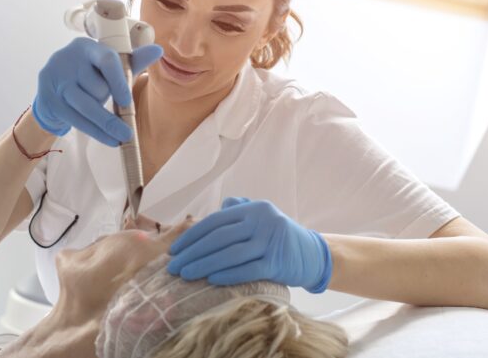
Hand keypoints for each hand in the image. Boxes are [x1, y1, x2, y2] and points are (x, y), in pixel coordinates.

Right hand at [32, 37, 162, 146]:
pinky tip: (110, 139)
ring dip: (105, 123)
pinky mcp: (49, 99)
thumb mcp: (109, 67)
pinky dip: (95, 131)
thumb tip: (158, 50)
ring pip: (85, 106)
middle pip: (95, 87)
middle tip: (126, 128)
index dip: (119, 82)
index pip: (106, 60)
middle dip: (110, 104)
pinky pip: (76, 119)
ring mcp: (55, 79)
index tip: (128, 102)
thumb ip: (133, 61)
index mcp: (87, 47)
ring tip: (122, 136)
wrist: (53, 85)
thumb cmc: (89, 73)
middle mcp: (68, 59)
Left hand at [167, 197, 332, 292]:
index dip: (192, 236)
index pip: (215, 222)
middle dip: (192, 252)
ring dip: (203, 265)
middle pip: (218, 238)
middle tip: (173, 266)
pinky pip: (247, 269)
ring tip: (185, 275)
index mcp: (253, 209)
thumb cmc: (279, 238)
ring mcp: (269, 241)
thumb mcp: (261, 218)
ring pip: (229, 254)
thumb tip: (217, 207)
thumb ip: (239, 210)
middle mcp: (261, 221)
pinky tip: (210, 280)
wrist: (314, 255)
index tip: (175, 250)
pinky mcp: (277, 263)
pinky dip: (227, 274)